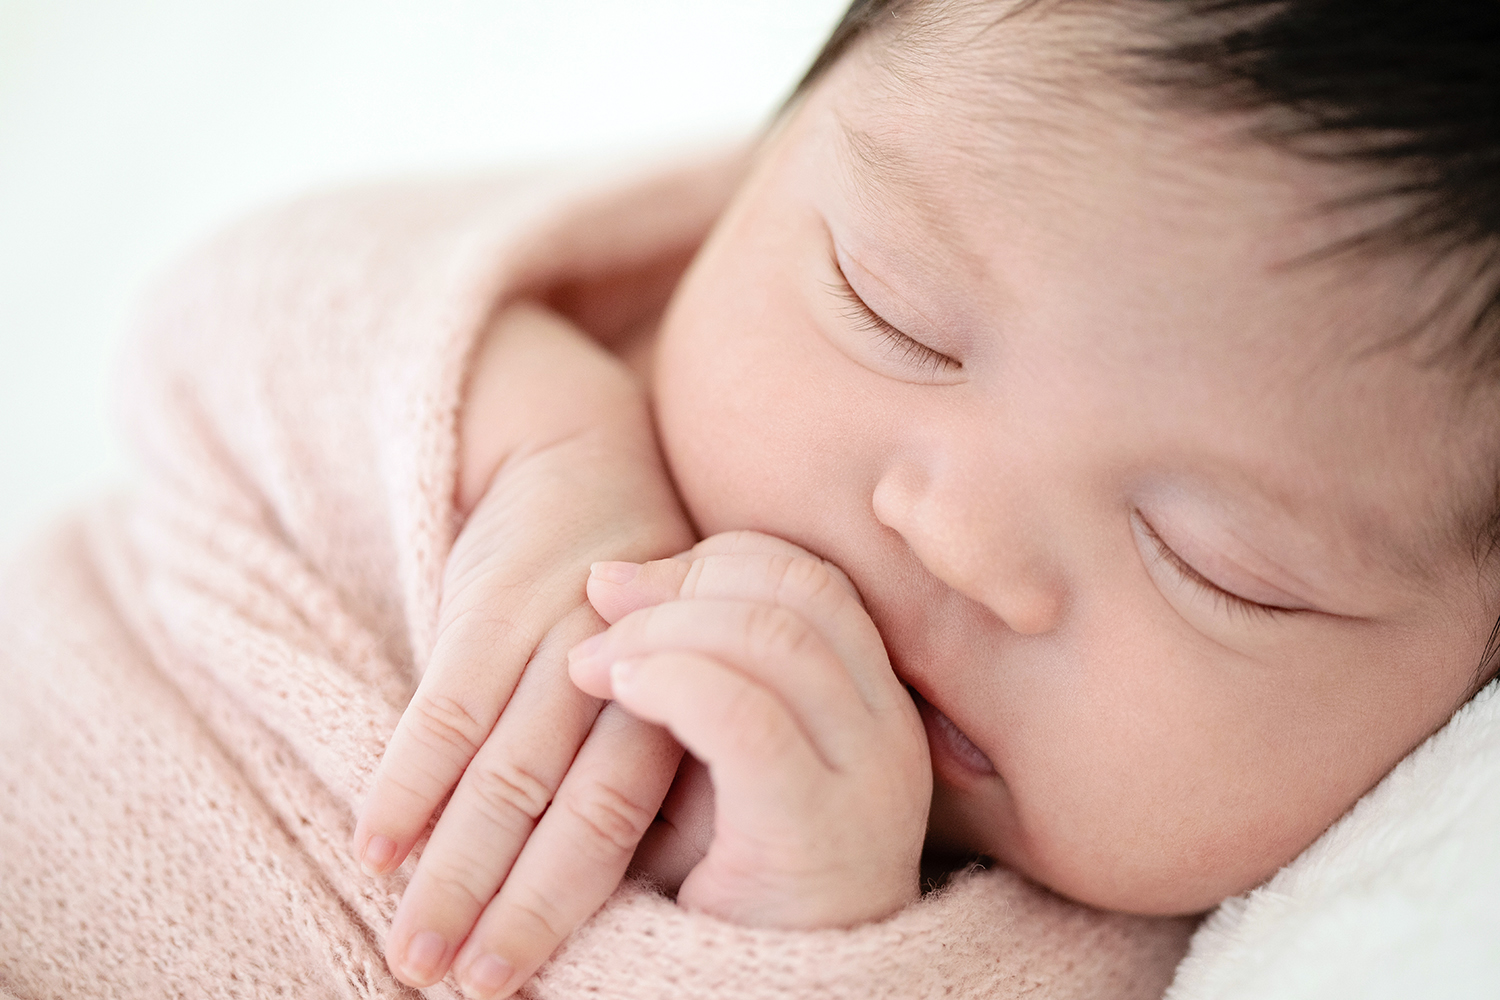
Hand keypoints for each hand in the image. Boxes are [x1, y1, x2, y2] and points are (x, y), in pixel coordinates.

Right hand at [351, 302, 694, 992]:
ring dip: (452, 867)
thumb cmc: (626, 593)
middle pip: (569, 807)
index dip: (577, 901)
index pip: (628, 816)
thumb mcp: (670, 659)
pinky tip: (377, 848)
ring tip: (412, 951)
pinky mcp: (487, 606)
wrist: (583, 453)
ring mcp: (554, 634)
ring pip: (501, 770)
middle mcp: (622, 667)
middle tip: (469, 992)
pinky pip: (443, 704)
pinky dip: (408, 779)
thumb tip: (646, 879)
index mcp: (679, 689)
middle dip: (514, 907)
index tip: (535, 979)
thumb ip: (658, 753)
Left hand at [570, 531, 931, 929]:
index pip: (809, 577)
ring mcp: (867, 783)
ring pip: (775, 636)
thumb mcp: (706, 764)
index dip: (711, 559)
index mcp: (872, 708)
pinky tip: (620, 691)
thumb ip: (689, 674)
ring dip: (663, 628)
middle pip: (798, 588)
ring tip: (591, 662)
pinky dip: (671, 682)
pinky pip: (748, 718)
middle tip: (598, 611)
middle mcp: (887, 734)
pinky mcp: (817, 837)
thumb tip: (610, 578)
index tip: (625, 585)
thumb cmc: (715, 887)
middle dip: (684, 580)